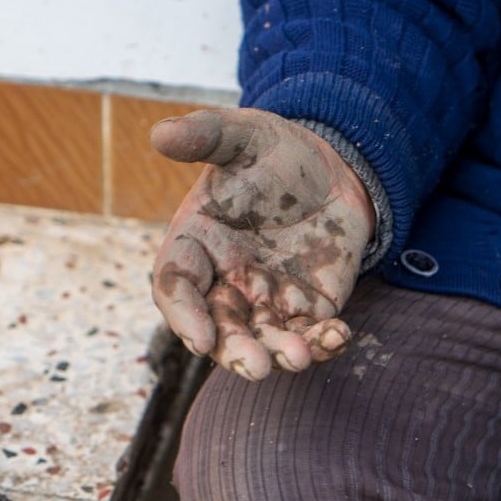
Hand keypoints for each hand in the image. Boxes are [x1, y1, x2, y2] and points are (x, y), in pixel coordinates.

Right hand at [151, 108, 374, 380]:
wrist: (332, 165)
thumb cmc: (275, 150)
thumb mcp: (243, 134)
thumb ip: (206, 135)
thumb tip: (161, 133)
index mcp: (196, 244)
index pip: (177, 287)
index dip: (184, 316)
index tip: (201, 339)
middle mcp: (225, 280)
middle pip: (219, 328)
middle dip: (235, 351)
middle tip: (256, 367)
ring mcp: (267, 298)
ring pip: (264, 340)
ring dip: (279, 354)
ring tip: (300, 357)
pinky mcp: (307, 307)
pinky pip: (310, 335)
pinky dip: (323, 343)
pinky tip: (339, 337)